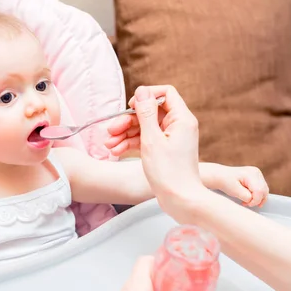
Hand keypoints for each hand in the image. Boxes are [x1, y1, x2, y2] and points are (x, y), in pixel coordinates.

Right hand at [108, 86, 203, 221]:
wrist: (181, 200)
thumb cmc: (169, 172)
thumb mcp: (152, 139)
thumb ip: (146, 113)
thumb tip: (142, 90)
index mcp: (181, 119)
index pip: (165, 93)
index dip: (146, 96)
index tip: (131, 107)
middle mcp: (178, 126)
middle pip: (150, 112)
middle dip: (129, 120)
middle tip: (111, 130)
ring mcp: (171, 139)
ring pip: (145, 127)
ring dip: (126, 133)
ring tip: (109, 145)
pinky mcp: (164, 150)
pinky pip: (146, 140)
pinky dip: (131, 143)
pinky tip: (116, 150)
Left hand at [201, 163, 268, 207]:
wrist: (220, 176)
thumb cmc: (225, 182)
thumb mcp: (234, 191)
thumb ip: (245, 196)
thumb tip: (253, 200)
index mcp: (250, 174)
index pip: (259, 191)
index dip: (255, 200)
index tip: (246, 204)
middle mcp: (256, 172)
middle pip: (264, 191)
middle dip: (256, 200)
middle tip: (245, 203)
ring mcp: (258, 174)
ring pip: (264, 191)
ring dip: (257, 199)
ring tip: (246, 201)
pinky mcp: (257, 178)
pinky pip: (262, 189)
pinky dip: (256, 196)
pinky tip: (248, 197)